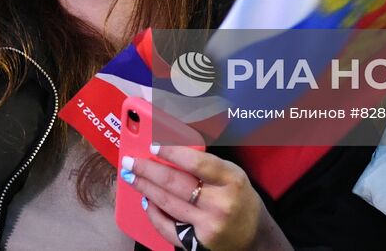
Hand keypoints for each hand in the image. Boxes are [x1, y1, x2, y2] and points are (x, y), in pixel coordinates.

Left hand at [122, 146, 289, 250]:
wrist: (254, 237)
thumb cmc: (240, 200)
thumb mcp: (233, 174)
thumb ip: (206, 164)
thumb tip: (171, 150)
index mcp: (231, 180)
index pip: (196, 162)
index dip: (171, 152)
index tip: (153, 144)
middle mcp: (220, 203)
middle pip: (175, 182)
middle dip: (147, 170)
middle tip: (131, 162)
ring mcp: (208, 224)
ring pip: (167, 203)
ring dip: (145, 188)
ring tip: (132, 176)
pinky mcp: (197, 243)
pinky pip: (167, 227)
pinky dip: (153, 213)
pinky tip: (146, 202)